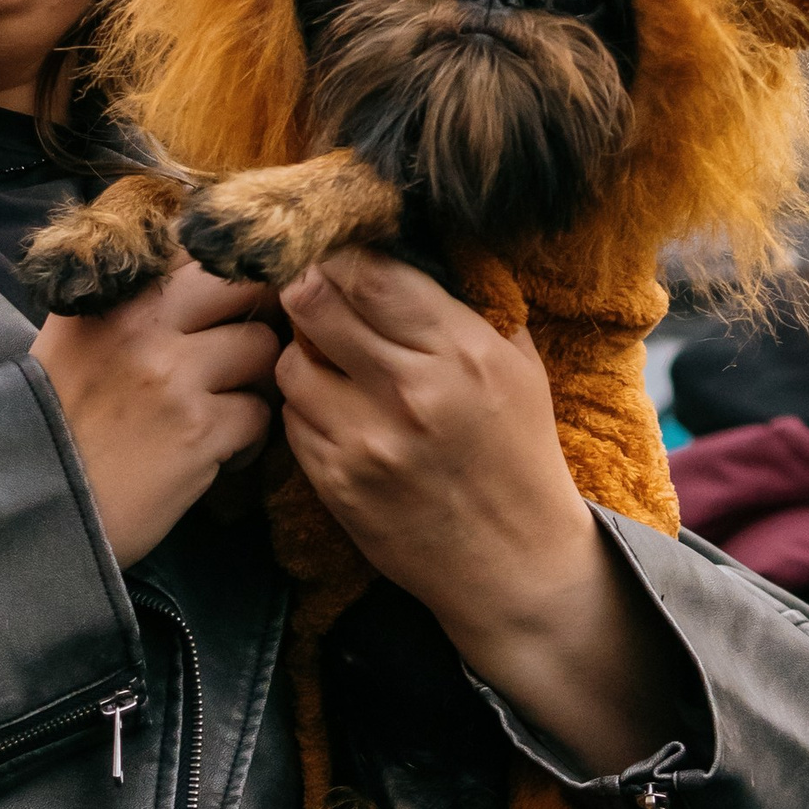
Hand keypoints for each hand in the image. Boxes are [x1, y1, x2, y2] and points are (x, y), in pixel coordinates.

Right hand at [34, 259, 279, 565]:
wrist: (32, 508)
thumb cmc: (52, 427)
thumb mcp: (72, 342)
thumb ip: (124, 303)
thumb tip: (189, 272)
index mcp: (109, 297)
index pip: (191, 246)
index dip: (220, 268)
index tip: (223, 296)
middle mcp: (141, 324)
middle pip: (242, 283)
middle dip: (254, 313)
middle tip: (246, 344)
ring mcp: (174, 376)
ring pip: (262, 348)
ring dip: (254, 379)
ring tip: (227, 404)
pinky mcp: (199, 431)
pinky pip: (258, 414)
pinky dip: (247, 436)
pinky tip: (220, 451)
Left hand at [277, 248, 696, 775]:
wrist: (516, 565)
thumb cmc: (519, 454)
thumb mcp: (518, 364)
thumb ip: (467, 303)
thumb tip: (411, 243)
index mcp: (460, 350)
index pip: (369, 271)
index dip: (340, 251)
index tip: (337, 249)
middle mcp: (410, 390)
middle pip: (313, 301)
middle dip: (306, 288)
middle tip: (314, 291)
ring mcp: (366, 440)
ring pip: (289, 361)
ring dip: (302, 352)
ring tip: (331, 361)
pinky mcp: (336, 483)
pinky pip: (291, 418)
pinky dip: (305, 407)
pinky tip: (337, 411)